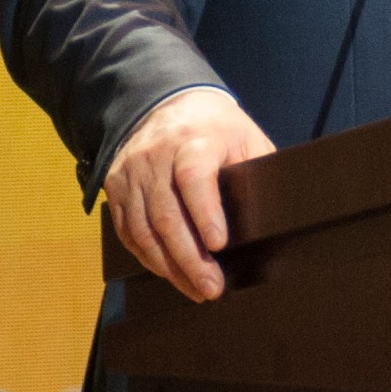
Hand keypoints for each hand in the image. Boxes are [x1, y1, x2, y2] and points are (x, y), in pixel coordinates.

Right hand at [103, 88, 275, 303]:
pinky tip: (170, 273)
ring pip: (143, 229)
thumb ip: (256, 173)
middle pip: (166, 214)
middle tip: (212, 288)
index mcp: (193, 139)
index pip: (194, 177)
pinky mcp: (116, 187)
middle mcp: (155, 156)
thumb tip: (274, 218)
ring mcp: (131, 173)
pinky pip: (128, 231)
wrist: (166, 102)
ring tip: (195, 290)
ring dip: (169, 266)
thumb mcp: (245, 138)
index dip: (205, 213)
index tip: (220, 244)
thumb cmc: (216, 128)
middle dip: (190, 257)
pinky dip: (148, 257)